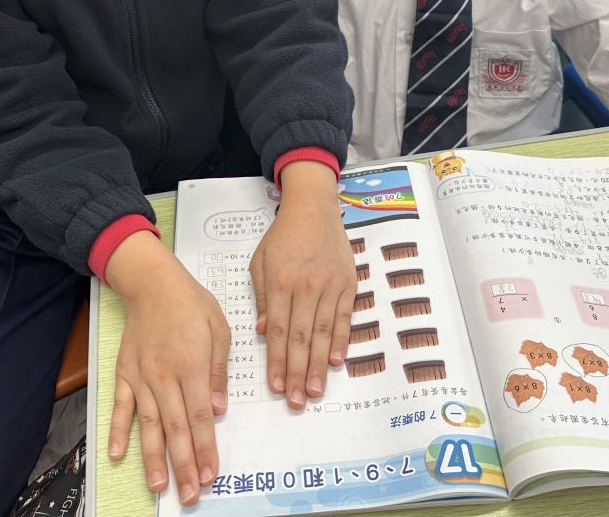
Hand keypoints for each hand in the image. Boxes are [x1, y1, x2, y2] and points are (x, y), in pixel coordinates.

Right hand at [107, 231, 229, 506]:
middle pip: (175, 428)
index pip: (200, 417)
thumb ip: (218, 370)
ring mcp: (141, 376)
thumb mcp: (219, 329)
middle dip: (183, 464)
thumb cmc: (191, 303)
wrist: (153, 281)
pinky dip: (118, 430)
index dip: (205, 449)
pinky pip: (120, 405)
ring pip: (149, 424)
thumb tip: (218, 409)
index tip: (210, 474)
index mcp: (192, 366)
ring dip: (153, 457)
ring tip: (158, 487)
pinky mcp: (125, 372)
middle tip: (190, 494)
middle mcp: (164, 376)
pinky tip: (117, 454)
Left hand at [250, 160, 355, 409]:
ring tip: (314, 391)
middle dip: (297, 373)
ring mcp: (330, 286)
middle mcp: (306, 287)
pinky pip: (345, 318)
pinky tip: (335, 362)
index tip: (274, 386)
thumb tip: (263, 333)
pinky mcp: (348, 284)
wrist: (314, 208)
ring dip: (318, 365)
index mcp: (280, 283)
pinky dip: (341, 340)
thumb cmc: (282, 236)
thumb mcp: (260, 262)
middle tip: (295, 401)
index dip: (277, 361)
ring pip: (323, 333)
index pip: (278, 330)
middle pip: (301, 338)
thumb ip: (262, 298)